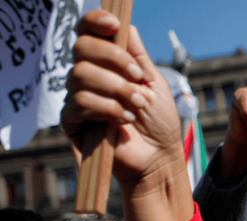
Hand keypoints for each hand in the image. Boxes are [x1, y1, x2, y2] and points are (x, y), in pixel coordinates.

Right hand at [61, 10, 190, 220]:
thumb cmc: (159, 123)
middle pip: (81, 47)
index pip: (88, 33)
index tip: (114, 23)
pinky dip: (108, 108)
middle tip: (137, 78)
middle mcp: (88, 77)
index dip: (95, 21)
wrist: (159, 158)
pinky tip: (125, 120)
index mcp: (107, 64)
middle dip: (114, 59)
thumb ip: (138, 56)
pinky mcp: (72, 121)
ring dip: (117, 89)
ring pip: (81, 74)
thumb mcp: (154, 84)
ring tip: (137, 106)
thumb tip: (126, 26)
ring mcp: (78, 97)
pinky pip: (81, 102)